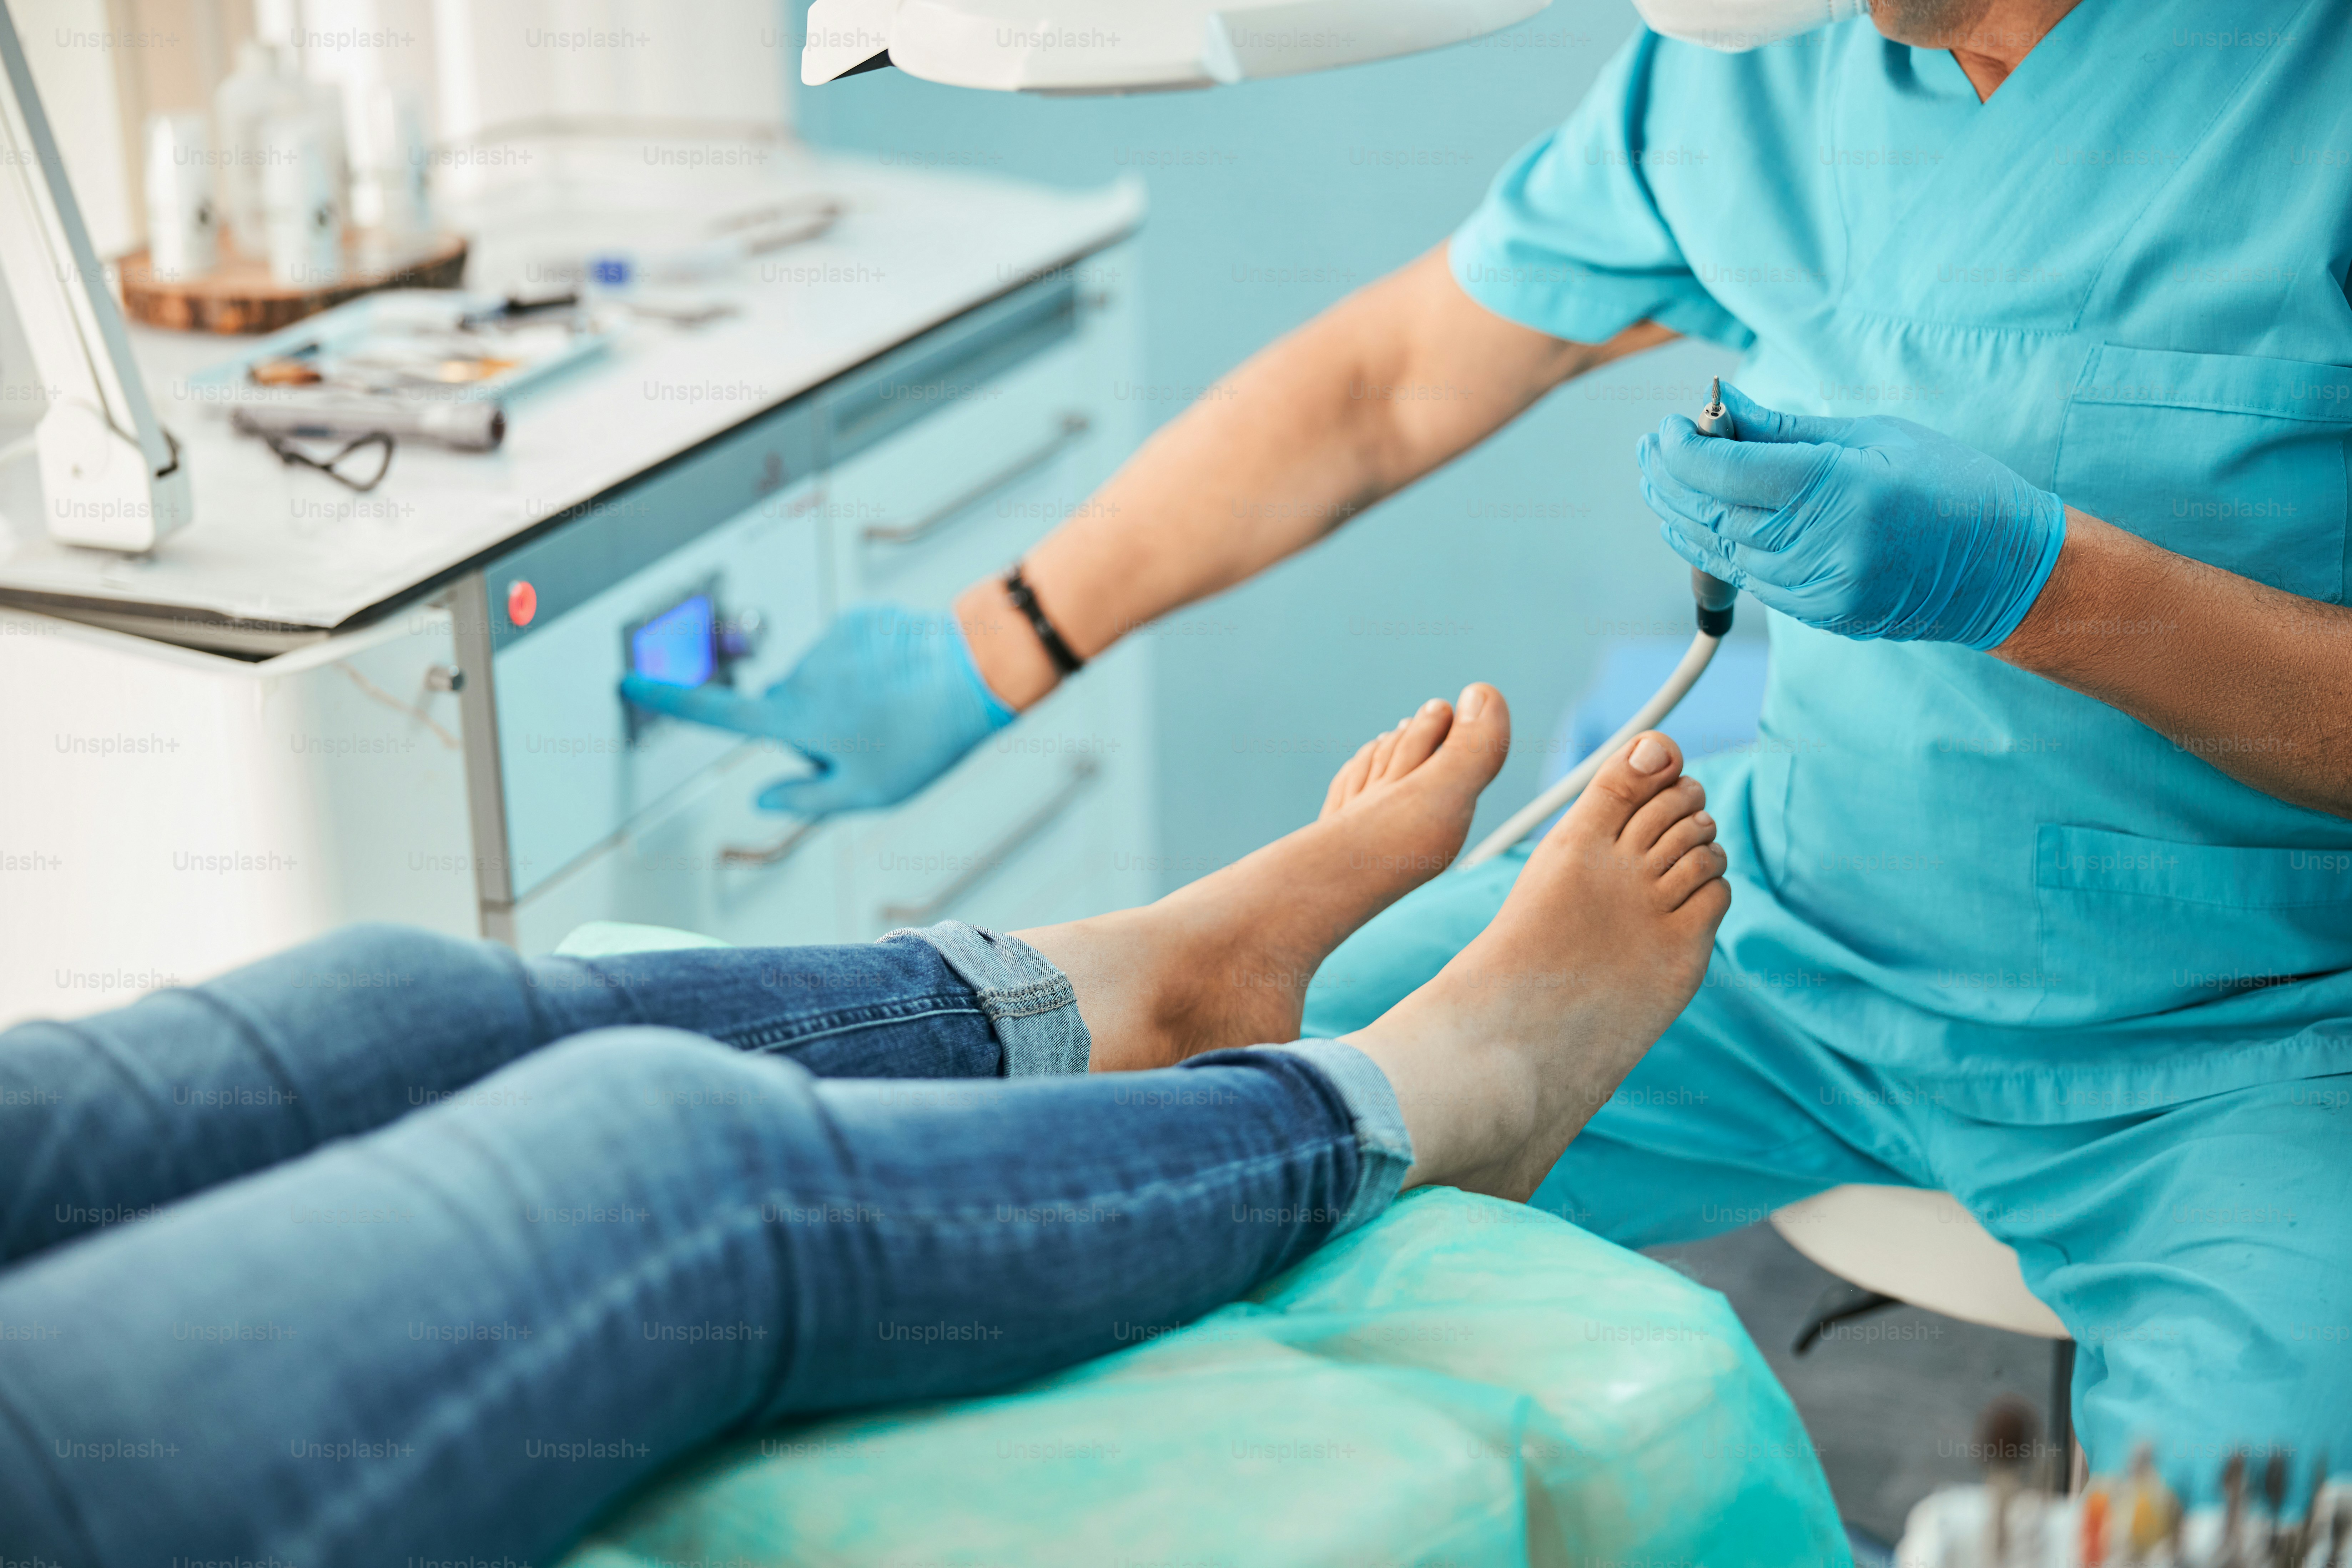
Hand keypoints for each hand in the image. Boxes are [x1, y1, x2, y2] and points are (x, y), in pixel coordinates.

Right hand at [619, 604, 1014, 814]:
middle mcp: (802, 675)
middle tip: (867, 742)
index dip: (668, 700)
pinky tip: (902, 680)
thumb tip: (762, 797)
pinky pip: (850, 651)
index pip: (716, 712)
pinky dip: (868, 666)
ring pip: (823, 678)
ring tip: (893, 709)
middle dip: (813, 725)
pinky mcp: (858, 620)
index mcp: (795, 719)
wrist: (973, 675)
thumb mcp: (864, 793)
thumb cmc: (922, 742)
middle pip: (787, 706)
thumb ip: (805, 798)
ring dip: (846, 695)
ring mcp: (829, 642)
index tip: (627, 683)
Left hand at [1636, 383, 2066, 648]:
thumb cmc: (1949, 486)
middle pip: (1708, 511)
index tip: (1667, 426)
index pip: (1722, 471)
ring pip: (1716, 549)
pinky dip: (1710, 544)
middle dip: (1668, 477)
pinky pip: (1744, 575)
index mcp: (1836, 489)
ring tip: (1657, 478)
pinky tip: (1693, 520)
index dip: (1680, 448)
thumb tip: (1720, 406)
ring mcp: (1811, 587)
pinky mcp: (1813, 611)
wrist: (2001, 570)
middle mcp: (1815, 545)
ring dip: (1678, 512)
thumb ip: (1787, 429)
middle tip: (1650, 447)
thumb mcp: (1874, 436)